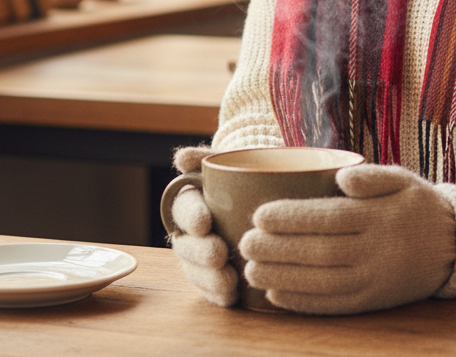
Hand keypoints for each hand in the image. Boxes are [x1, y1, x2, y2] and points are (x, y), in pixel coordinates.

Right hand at [166, 146, 237, 306]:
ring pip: (195, 272)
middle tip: (218, 253)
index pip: (182, 208)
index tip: (205, 222)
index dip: (190, 216)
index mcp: (190, 201)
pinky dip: (220, 296)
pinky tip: (233, 297)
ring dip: (208, 279)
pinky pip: (212, 291)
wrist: (273, 190)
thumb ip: (207, 158)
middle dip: (199, 252)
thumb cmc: (250, 173)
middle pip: (186, 245)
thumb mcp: (234, 160)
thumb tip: (182, 157)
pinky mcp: (216, 277)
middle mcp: (190, 232)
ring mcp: (201, 257)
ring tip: (227, 280)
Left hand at [240, 164, 455, 314]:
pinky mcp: (372, 302)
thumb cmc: (419, 206)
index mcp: (379, 217)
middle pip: (318, 252)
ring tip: (250, 270)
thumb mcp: (403, 178)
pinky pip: (332, 306)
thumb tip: (340, 177)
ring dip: (281, 278)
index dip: (291, 218)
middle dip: (276, 249)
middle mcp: (374, 252)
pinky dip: (301, 303)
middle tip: (243, 243)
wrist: (455, 246)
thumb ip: (371, 176)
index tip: (259, 214)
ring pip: (319, 283)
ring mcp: (373, 281)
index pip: (327, 218)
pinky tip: (275, 296)